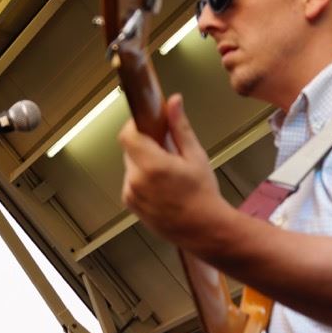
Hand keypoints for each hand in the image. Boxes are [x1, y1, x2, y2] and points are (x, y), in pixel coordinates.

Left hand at [118, 94, 228, 255]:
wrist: (203, 229)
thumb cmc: (203, 196)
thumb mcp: (195, 156)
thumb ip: (180, 127)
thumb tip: (173, 102)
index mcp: (152, 166)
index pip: (128, 134)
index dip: (135, 125)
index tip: (147, 122)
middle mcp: (136, 181)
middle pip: (130, 149)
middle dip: (146, 145)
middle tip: (167, 150)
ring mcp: (131, 194)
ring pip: (131, 166)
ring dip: (144, 163)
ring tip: (168, 173)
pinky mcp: (131, 205)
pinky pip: (131, 182)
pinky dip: (143, 179)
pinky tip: (162, 186)